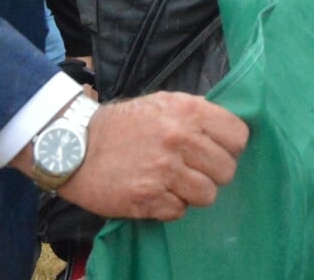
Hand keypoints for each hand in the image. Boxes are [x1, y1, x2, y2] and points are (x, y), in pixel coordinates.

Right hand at [42, 91, 247, 220]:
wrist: (75, 146)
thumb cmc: (123, 124)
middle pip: (227, 170)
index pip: (238, 136)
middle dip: (213, 173)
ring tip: (175, 183)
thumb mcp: (163, 102)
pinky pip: (179, 211)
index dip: (230, 147)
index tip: (217, 150)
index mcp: (188, 111)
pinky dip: (170, 206)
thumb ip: (196, 112)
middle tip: (194, 170)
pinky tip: (155, 192)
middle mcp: (179, 139)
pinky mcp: (147, 198)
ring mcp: (163, 171)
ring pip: (208, 195)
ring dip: (193, 193)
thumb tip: (228, 129)